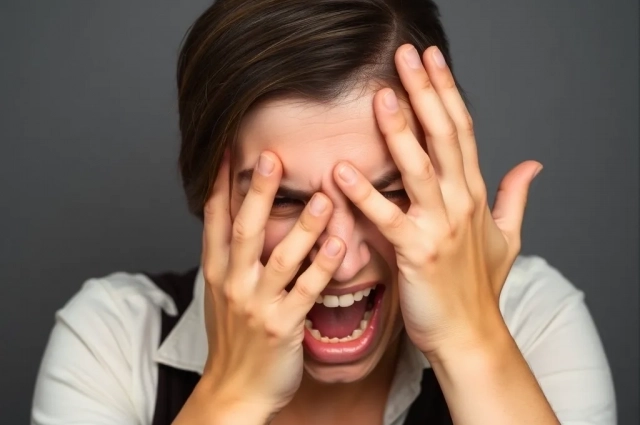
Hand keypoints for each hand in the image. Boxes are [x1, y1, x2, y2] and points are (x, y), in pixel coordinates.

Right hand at [200, 151, 345, 413]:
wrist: (234, 391)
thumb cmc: (233, 340)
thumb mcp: (220, 296)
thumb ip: (229, 259)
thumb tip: (233, 221)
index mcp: (217, 273)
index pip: (214, 221)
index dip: (221, 186)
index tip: (228, 151)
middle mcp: (233, 284)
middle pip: (244, 230)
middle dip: (259, 194)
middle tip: (272, 157)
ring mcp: (256, 306)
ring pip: (280, 258)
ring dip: (302, 226)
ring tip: (323, 196)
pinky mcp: (282, 326)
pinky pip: (306, 291)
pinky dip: (322, 267)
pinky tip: (338, 245)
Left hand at [333, 44, 542, 359]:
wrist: (470, 334)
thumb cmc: (480, 287)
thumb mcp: (507, 237)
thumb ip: (515, 196)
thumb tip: (532, 165)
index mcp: (475, 194)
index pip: (463, 131)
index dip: (447, 91)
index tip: (431, 59)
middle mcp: (461, 203)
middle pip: (446, 137)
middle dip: (427, 93)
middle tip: (407, 56)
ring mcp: (441, 227)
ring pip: (421, 169)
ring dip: (401, 132)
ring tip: (382, 97)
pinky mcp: (417, 254)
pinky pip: (388, 220)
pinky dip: (365, 195)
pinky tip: (342, 171)